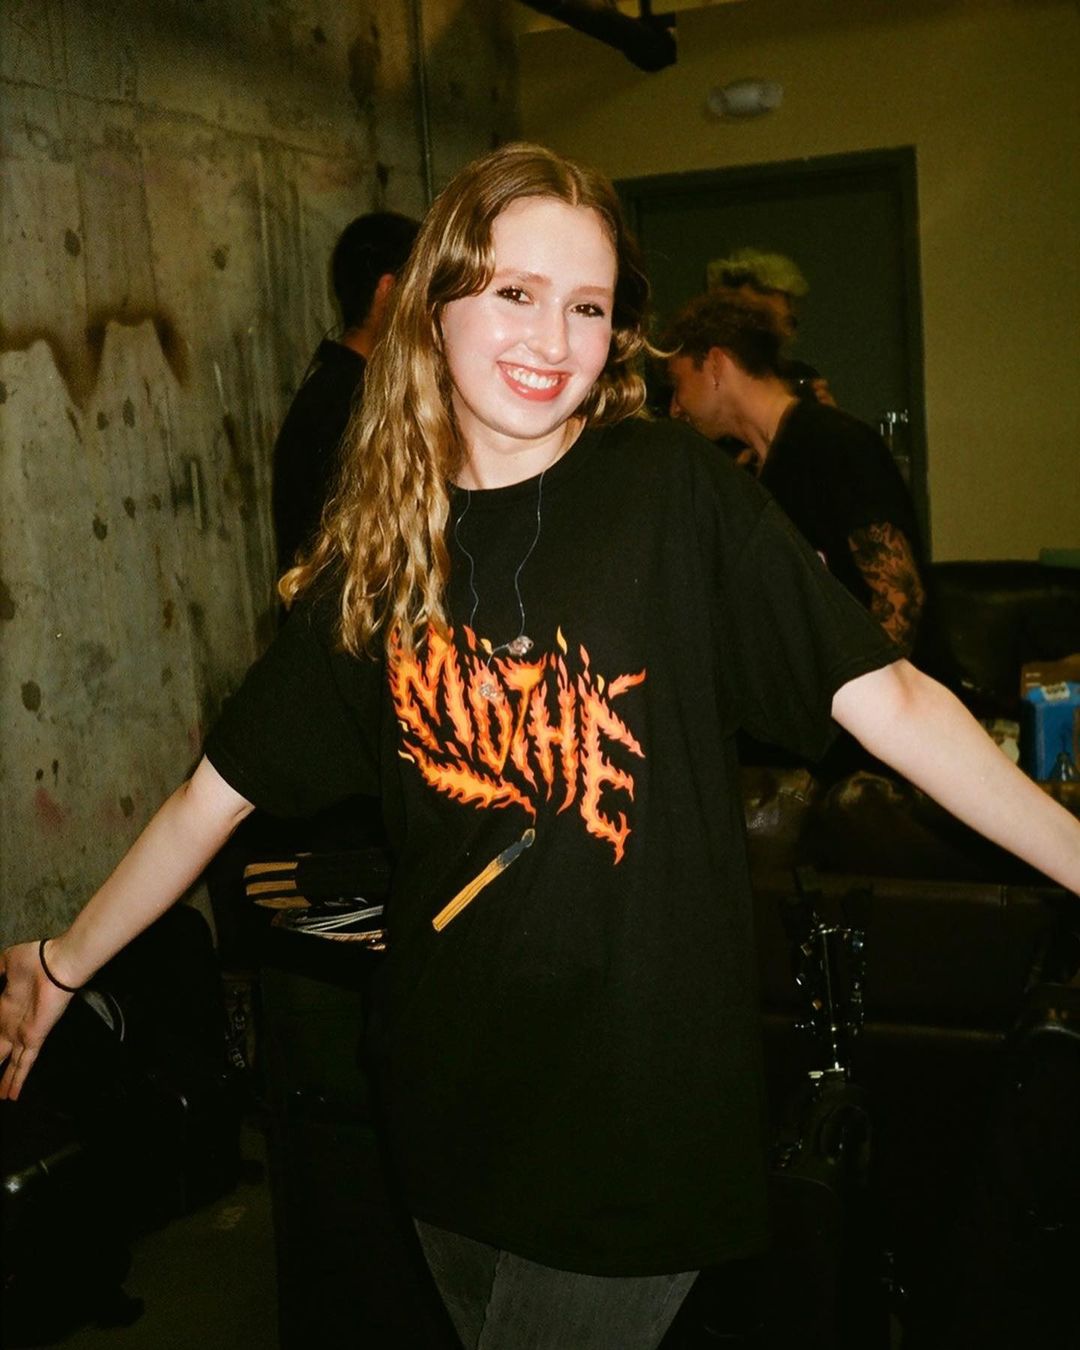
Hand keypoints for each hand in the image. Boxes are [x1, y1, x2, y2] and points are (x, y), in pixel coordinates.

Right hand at [0, 940, 75, 1099]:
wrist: (57, 964)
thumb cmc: (34, 961)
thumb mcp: (6, 962)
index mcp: (5, 1009)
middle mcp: (14, 1025)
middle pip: (1, 1054)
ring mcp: (25, 1034)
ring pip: (13, 1065)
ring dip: (4, 1082)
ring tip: (0, 1097)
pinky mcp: (35, 1039)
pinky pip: (25, 1064)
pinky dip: (17, 1081)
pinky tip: (10, 1096)